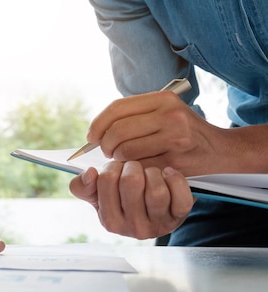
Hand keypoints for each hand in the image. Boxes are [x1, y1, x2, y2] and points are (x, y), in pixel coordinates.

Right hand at [69, 161, 193, 238]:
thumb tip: (89, 173)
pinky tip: (167, 174)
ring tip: (149, 173)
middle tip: (133, 167)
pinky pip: (180, 196)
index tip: (116, 169)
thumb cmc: (123, 201)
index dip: (112, 167)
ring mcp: (158, 224)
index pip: (106, 180)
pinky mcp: (179, 217)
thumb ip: (83, 186)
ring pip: (156, 190)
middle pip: (131, 182)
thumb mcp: (98, 196)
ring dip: (152, 173)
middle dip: (132, 166)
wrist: (153, 214)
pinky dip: (175, 179)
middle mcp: (133, 227)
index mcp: (110, 221)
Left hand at [87, 91, 225, 175]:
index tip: (91, 137)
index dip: (98, 124)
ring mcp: (175, 137)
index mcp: (162, 98)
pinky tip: (137, 169)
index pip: (116, 108)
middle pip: (117, 130)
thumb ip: (134, 116)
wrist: (221, 150)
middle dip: (105, 145)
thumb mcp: (164, 113)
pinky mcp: (177, 160)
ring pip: (126, 151)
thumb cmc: (184, 132)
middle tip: (107, 152)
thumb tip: (96, 132)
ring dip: (118, 160)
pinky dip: (132, 170)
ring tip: (124, 160)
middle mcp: (170, 114)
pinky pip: (139, 167)